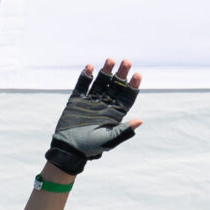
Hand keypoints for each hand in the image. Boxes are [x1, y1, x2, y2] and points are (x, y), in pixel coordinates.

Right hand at [46, 60, 140, 175]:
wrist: (68, 149)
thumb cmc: (91, 148)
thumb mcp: (109, 140)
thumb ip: (123, 131)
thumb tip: (140, 121)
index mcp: (115, 114)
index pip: (126, 96)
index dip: (132, 86)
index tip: (137, 75)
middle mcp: (105, 104)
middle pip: (115, 85)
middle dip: (121, 74)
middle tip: (126, 62)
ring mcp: (91, 101)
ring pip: (101, 82)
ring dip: (106, 71)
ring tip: (110, 60)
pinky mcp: (77, 100)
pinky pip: (82, 85)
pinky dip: (86, 76)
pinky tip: (90, 67)